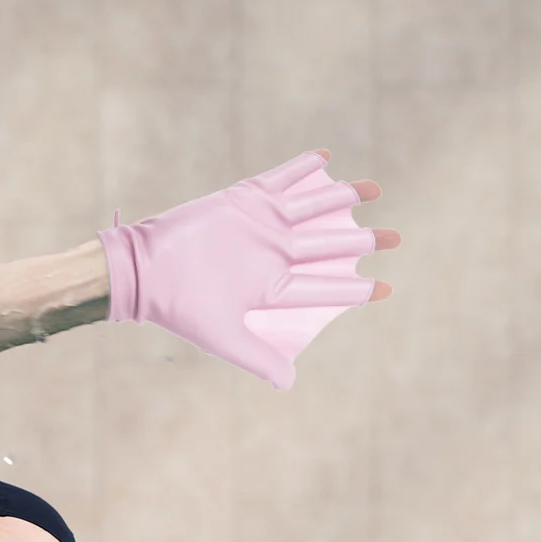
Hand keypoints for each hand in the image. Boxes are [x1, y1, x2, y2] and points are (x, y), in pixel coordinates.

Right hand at [98, 149, 399, 388]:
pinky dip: (302, 166)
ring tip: (375, 189)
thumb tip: (290, 385)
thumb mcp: (224, 337)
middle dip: (363, 240)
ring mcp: (260, 224)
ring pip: (312, 207)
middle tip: (396, 238)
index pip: (324, 287)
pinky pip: (279, 177)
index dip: (356, 289)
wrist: (144, 269)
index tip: (386, 288)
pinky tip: (327, 156)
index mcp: (271, 287)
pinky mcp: (243, 197)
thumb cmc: (181, 307)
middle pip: (327, 244)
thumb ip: (258, 359)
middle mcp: (272, 253)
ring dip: (343, 196)